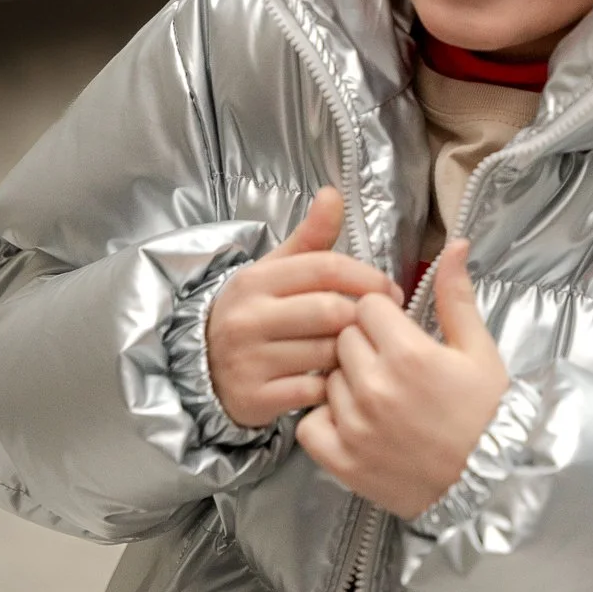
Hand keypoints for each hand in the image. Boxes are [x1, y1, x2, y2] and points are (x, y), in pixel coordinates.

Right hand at [207, 187, 401, 427]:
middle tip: (380, 326)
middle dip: (362, 318)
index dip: (367, 277)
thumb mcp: (276, 271)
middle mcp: (248, 317)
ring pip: (325, 354)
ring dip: (350, 355)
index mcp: (257, 280)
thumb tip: (333, 193)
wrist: (203, 365)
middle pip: (330, 312)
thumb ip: (310, 237)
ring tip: (357, 352)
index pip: (325, 268)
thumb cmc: (256, 312)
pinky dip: (332, 387)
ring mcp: (248, 360)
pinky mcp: (254, 398)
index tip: (389, 291)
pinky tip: (336, 379)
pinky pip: (313, 391)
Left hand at [296, 240, 508, 518]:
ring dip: (346, 382)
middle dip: (364, 345)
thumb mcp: (479, 350)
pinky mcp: (342, 460)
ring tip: (379, 399)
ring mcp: (355, 425)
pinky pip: (309, 423)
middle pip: (343, 338)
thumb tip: (453, 244)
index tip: (399, 333)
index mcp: (408, 353)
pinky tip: (354, 423)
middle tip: (391, 366)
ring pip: (326, 377)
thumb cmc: (488, 414)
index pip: (366, 306)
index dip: (383, 315)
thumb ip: (456, 296)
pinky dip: (325, 422)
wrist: (490, 484)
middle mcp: (375, 386)